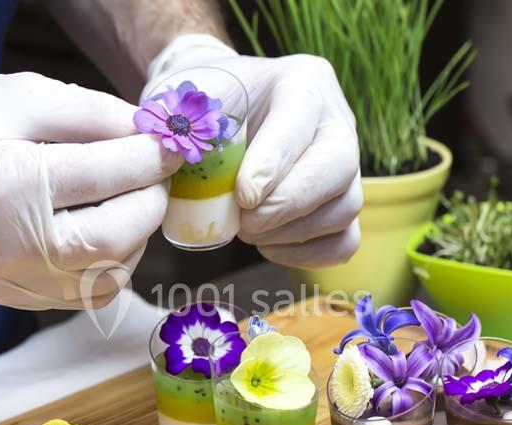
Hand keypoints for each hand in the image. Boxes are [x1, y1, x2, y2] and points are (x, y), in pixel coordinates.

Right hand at [0, 73, 181, 308]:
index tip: (172, 146)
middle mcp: (10, 246)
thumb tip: (148, 135)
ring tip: (132, 203)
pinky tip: (110, 236)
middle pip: (116, 236)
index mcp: (7, 185)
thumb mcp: (19, 98)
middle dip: (151, 202)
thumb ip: (91, 115)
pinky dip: (114, 266)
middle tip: (158, 176)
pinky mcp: (13, 298)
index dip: (151, 159)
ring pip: (109, 276)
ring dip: (138, 238)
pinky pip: (87, 295)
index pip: (106, 175)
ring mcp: (11, 281)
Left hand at [147, 40, 360, 267]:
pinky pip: (345, 242)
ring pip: (344, 209)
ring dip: (290, 233)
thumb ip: (178, 122)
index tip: (241, 197)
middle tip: (243, 222)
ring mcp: (349, 166)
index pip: (301, 121)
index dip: (273, 165)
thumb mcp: (189, 98)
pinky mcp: (343, 204)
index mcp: (303, 81)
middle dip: (286, 205)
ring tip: (247, 230)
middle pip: (338, 167)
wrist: (227, 112)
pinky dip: (306, 255)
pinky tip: (268, 244)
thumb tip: (162, 154)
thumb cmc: (208, 106)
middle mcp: (337, 121)